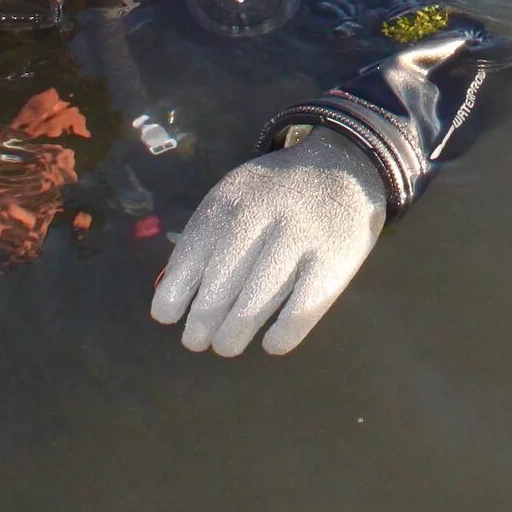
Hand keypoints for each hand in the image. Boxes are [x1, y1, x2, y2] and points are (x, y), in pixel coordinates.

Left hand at [151, 132, 385, 355]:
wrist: (344, 166)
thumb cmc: (279, 192)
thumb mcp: (237, 194)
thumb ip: (210, 233)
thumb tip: (176, 290)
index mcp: (231, 201)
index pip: (191, 256)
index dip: (174, 293)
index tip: (167, 316)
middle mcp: (261, 218)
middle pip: (221, 285)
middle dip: (202, 322)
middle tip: (197, 341)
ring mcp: (299, 239)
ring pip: (255, 303)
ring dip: (233, 334)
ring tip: (226, 345)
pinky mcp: (333, 261)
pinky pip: (301, 310)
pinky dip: (283, 335)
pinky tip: (272, 344)